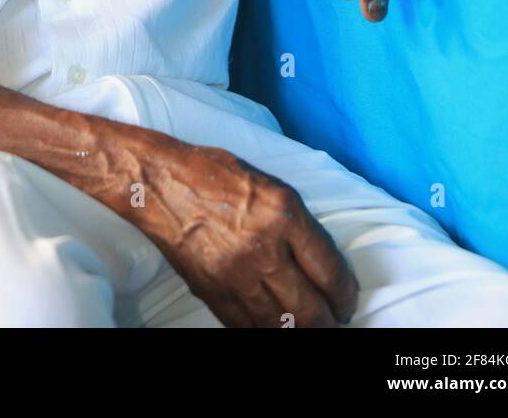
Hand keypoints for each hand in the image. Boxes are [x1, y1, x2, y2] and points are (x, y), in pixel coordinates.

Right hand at [144, 141, 357, 327]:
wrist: (161, 184)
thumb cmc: (215, 175)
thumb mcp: (270, 185)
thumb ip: (298, 225)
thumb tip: (322, 265)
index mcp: (283, 214)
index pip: (330, 271)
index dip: (346, 294)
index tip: (347, 300)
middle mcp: (263, 250)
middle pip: (310, 311)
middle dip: (330, 321)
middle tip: (335, 319)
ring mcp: (236, 277)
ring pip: (282, 326)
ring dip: (302, 332)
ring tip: (310, 328)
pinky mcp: (214, 294)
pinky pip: (249, 327)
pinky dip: (268, 331)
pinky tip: (278, 327)